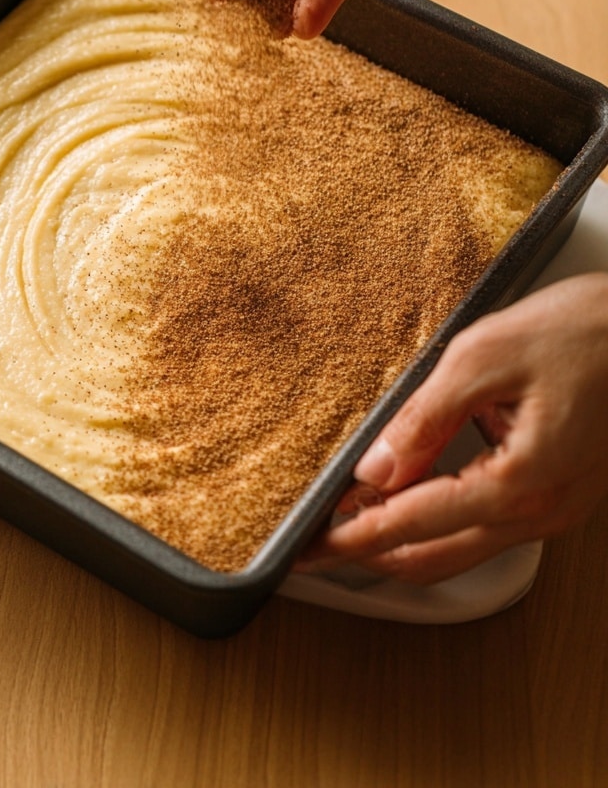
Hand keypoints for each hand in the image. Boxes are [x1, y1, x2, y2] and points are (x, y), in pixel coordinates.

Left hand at [296, 274, 607, 583]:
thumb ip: (424, 417)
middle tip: (315, 541)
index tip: (308, 547)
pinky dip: (437, 524)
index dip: (351, 538)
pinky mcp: (559, 496)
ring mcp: (554, 511)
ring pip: (459, 551)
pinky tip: (408, 498)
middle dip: (368, 553)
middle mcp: (541, 512)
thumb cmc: (586, 330)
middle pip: (432, 557)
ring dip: (402, 542)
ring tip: (349, 520)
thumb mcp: (484, 355)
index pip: (411, 525)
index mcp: (520, 482)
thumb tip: (374, 468)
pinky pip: (486, 529)